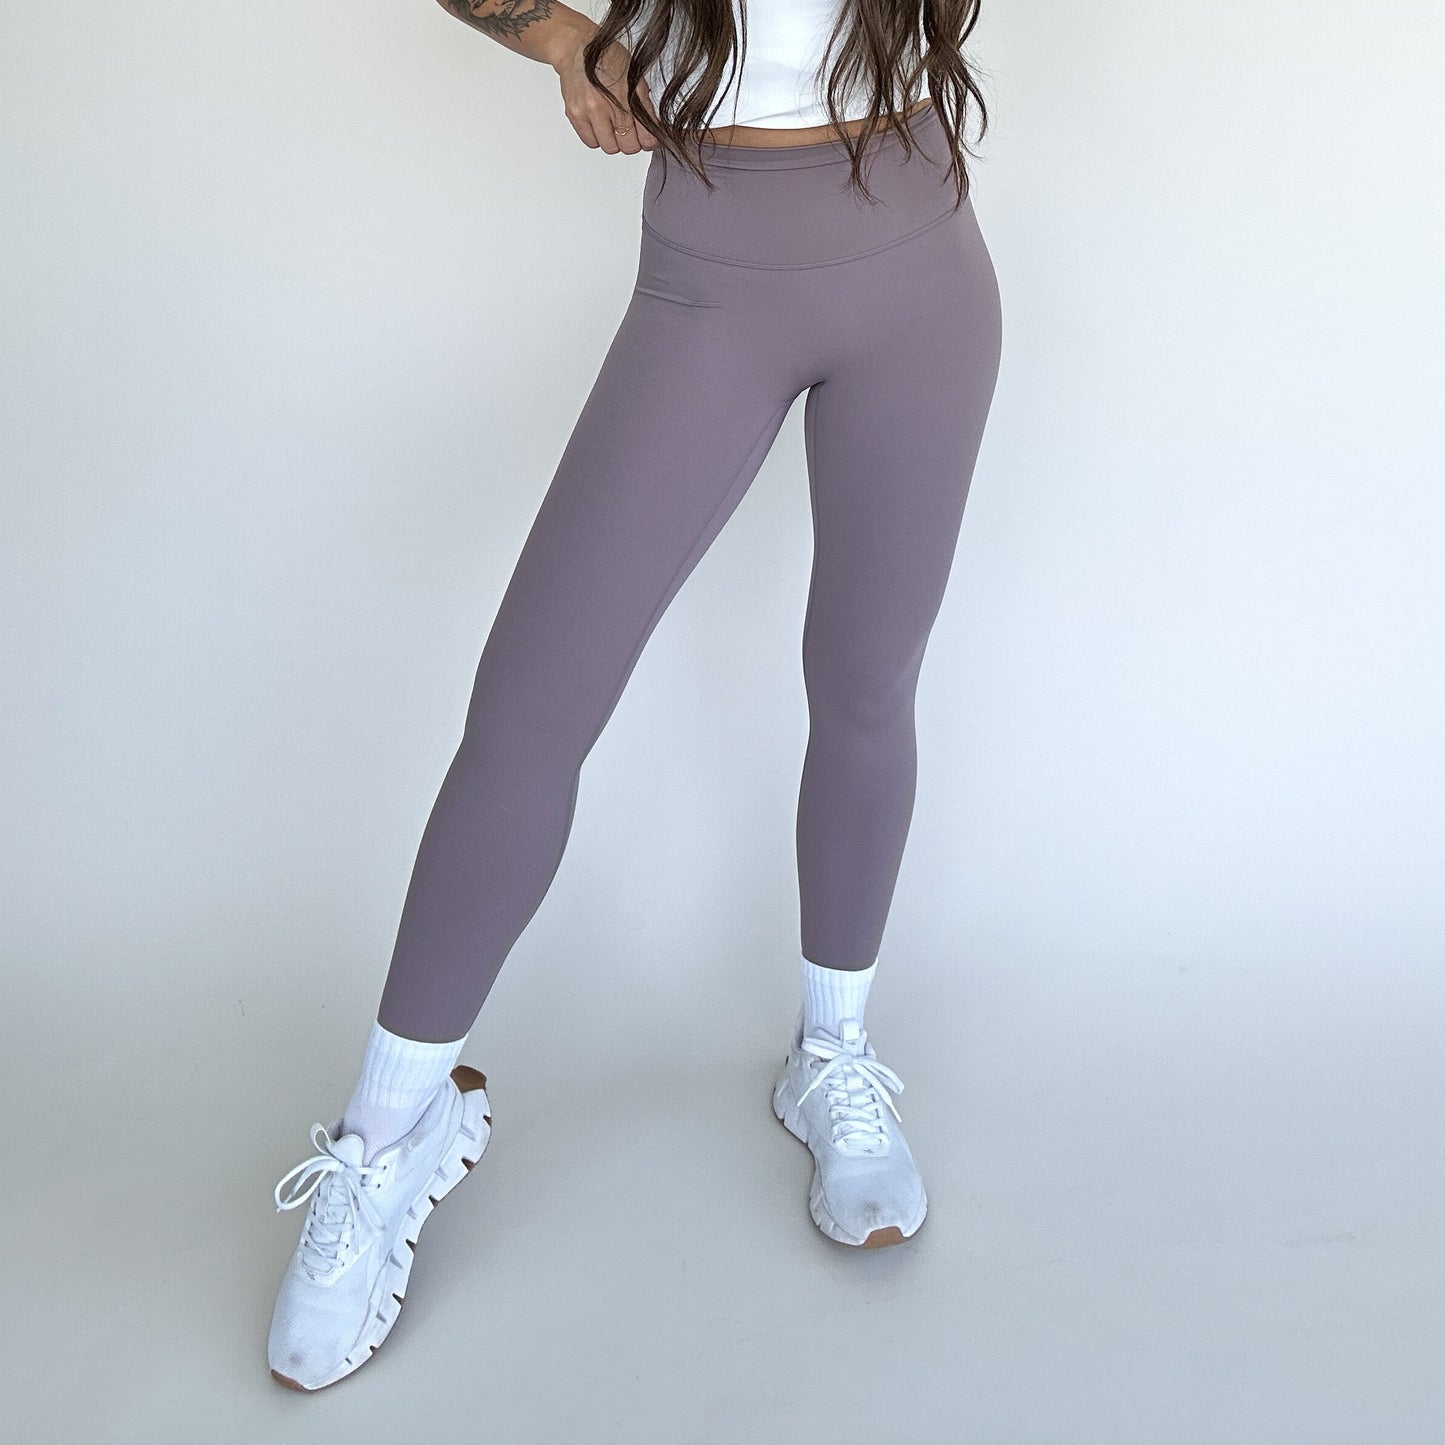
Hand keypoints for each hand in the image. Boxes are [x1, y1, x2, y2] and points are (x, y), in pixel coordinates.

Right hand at [552, 24, 658, 154]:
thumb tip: (654, 130)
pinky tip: (599, 123)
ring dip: (613, 140)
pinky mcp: (574, 115)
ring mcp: (588, 113)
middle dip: (630, 141)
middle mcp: (606, 108)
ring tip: (611, 123)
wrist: (577, 46)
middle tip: (628, 128)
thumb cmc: (607, 57)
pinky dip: (596, 137)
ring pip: (608, 147)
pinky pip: (590, 142)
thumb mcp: (635, 76)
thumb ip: (645, 106)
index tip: (646, 137)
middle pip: (626, 147)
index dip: (647, 141)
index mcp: (626, 98)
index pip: (644, 140)